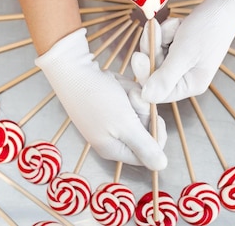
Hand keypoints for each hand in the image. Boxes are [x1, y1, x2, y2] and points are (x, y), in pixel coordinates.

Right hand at [35, 28, 166, 170]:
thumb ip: (144, 146)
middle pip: (146, 129)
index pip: (149, 153)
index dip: (156, 133)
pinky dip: (128, 88)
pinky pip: (130, 97)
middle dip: (143, 109)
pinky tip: (118, 84)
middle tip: (132, 98)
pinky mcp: (111, 102)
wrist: (73, 68)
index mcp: (114, 149)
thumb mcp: (124, 124)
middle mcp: (113, 136)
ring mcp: (111, 118)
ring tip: (121, 89)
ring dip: (135, 96)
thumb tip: (162, 166)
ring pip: (140, 110)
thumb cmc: (96, 97)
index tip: (155, 116)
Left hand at [139, 0, 234, 102]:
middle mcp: (185, 77)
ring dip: (161, 37)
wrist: (222, 5)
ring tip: (176, 26)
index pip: (159, 91)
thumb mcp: (184, 54)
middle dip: (154, 48)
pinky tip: (178, 24)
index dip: (144, 75)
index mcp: (191, 85)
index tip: (137, 56)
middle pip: (153, 69)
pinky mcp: (177, 49)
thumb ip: (165, 77)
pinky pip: (161, 43)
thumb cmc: (208, 29)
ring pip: (155, 53)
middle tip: (155, 32)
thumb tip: (146, 97)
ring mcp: (180, 62)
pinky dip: (166, 31)